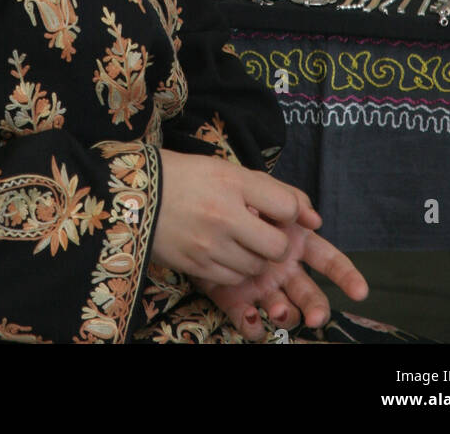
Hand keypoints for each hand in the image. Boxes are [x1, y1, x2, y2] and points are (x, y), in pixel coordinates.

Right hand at [151, 151, 322, 286]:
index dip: (291, 213)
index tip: (280, 212)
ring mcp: (209, 244)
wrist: (135, 195)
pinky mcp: (197, 266)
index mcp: (232, 182)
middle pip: (277, 246)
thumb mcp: (227, 170)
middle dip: (277, 244)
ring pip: (258, 267)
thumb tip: (314, 217)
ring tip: (238, 240)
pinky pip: (235, 279)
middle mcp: (224, 214)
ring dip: (256, 258)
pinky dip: (236, 269)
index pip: (286, 206)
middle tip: (263, 233)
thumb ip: (274, 190)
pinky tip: (223, 252)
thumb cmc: (185, 177)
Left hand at [199, 207, 368, 340]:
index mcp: (296, 243)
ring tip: (276, 310)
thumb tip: (316, 219)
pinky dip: (251, 324)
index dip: (346, 276)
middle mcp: (284, 269)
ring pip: (282, 309)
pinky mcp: (233, 298)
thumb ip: (288, 198)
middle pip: (310, 292)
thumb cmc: (229, 194)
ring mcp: (260, 286)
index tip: (360, 291)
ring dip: (284, 313)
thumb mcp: (258, 187)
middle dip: (317, 306)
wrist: (184, 203)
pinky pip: (246, 318)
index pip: (329, 260)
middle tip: (317, 317)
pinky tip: (251, 318)